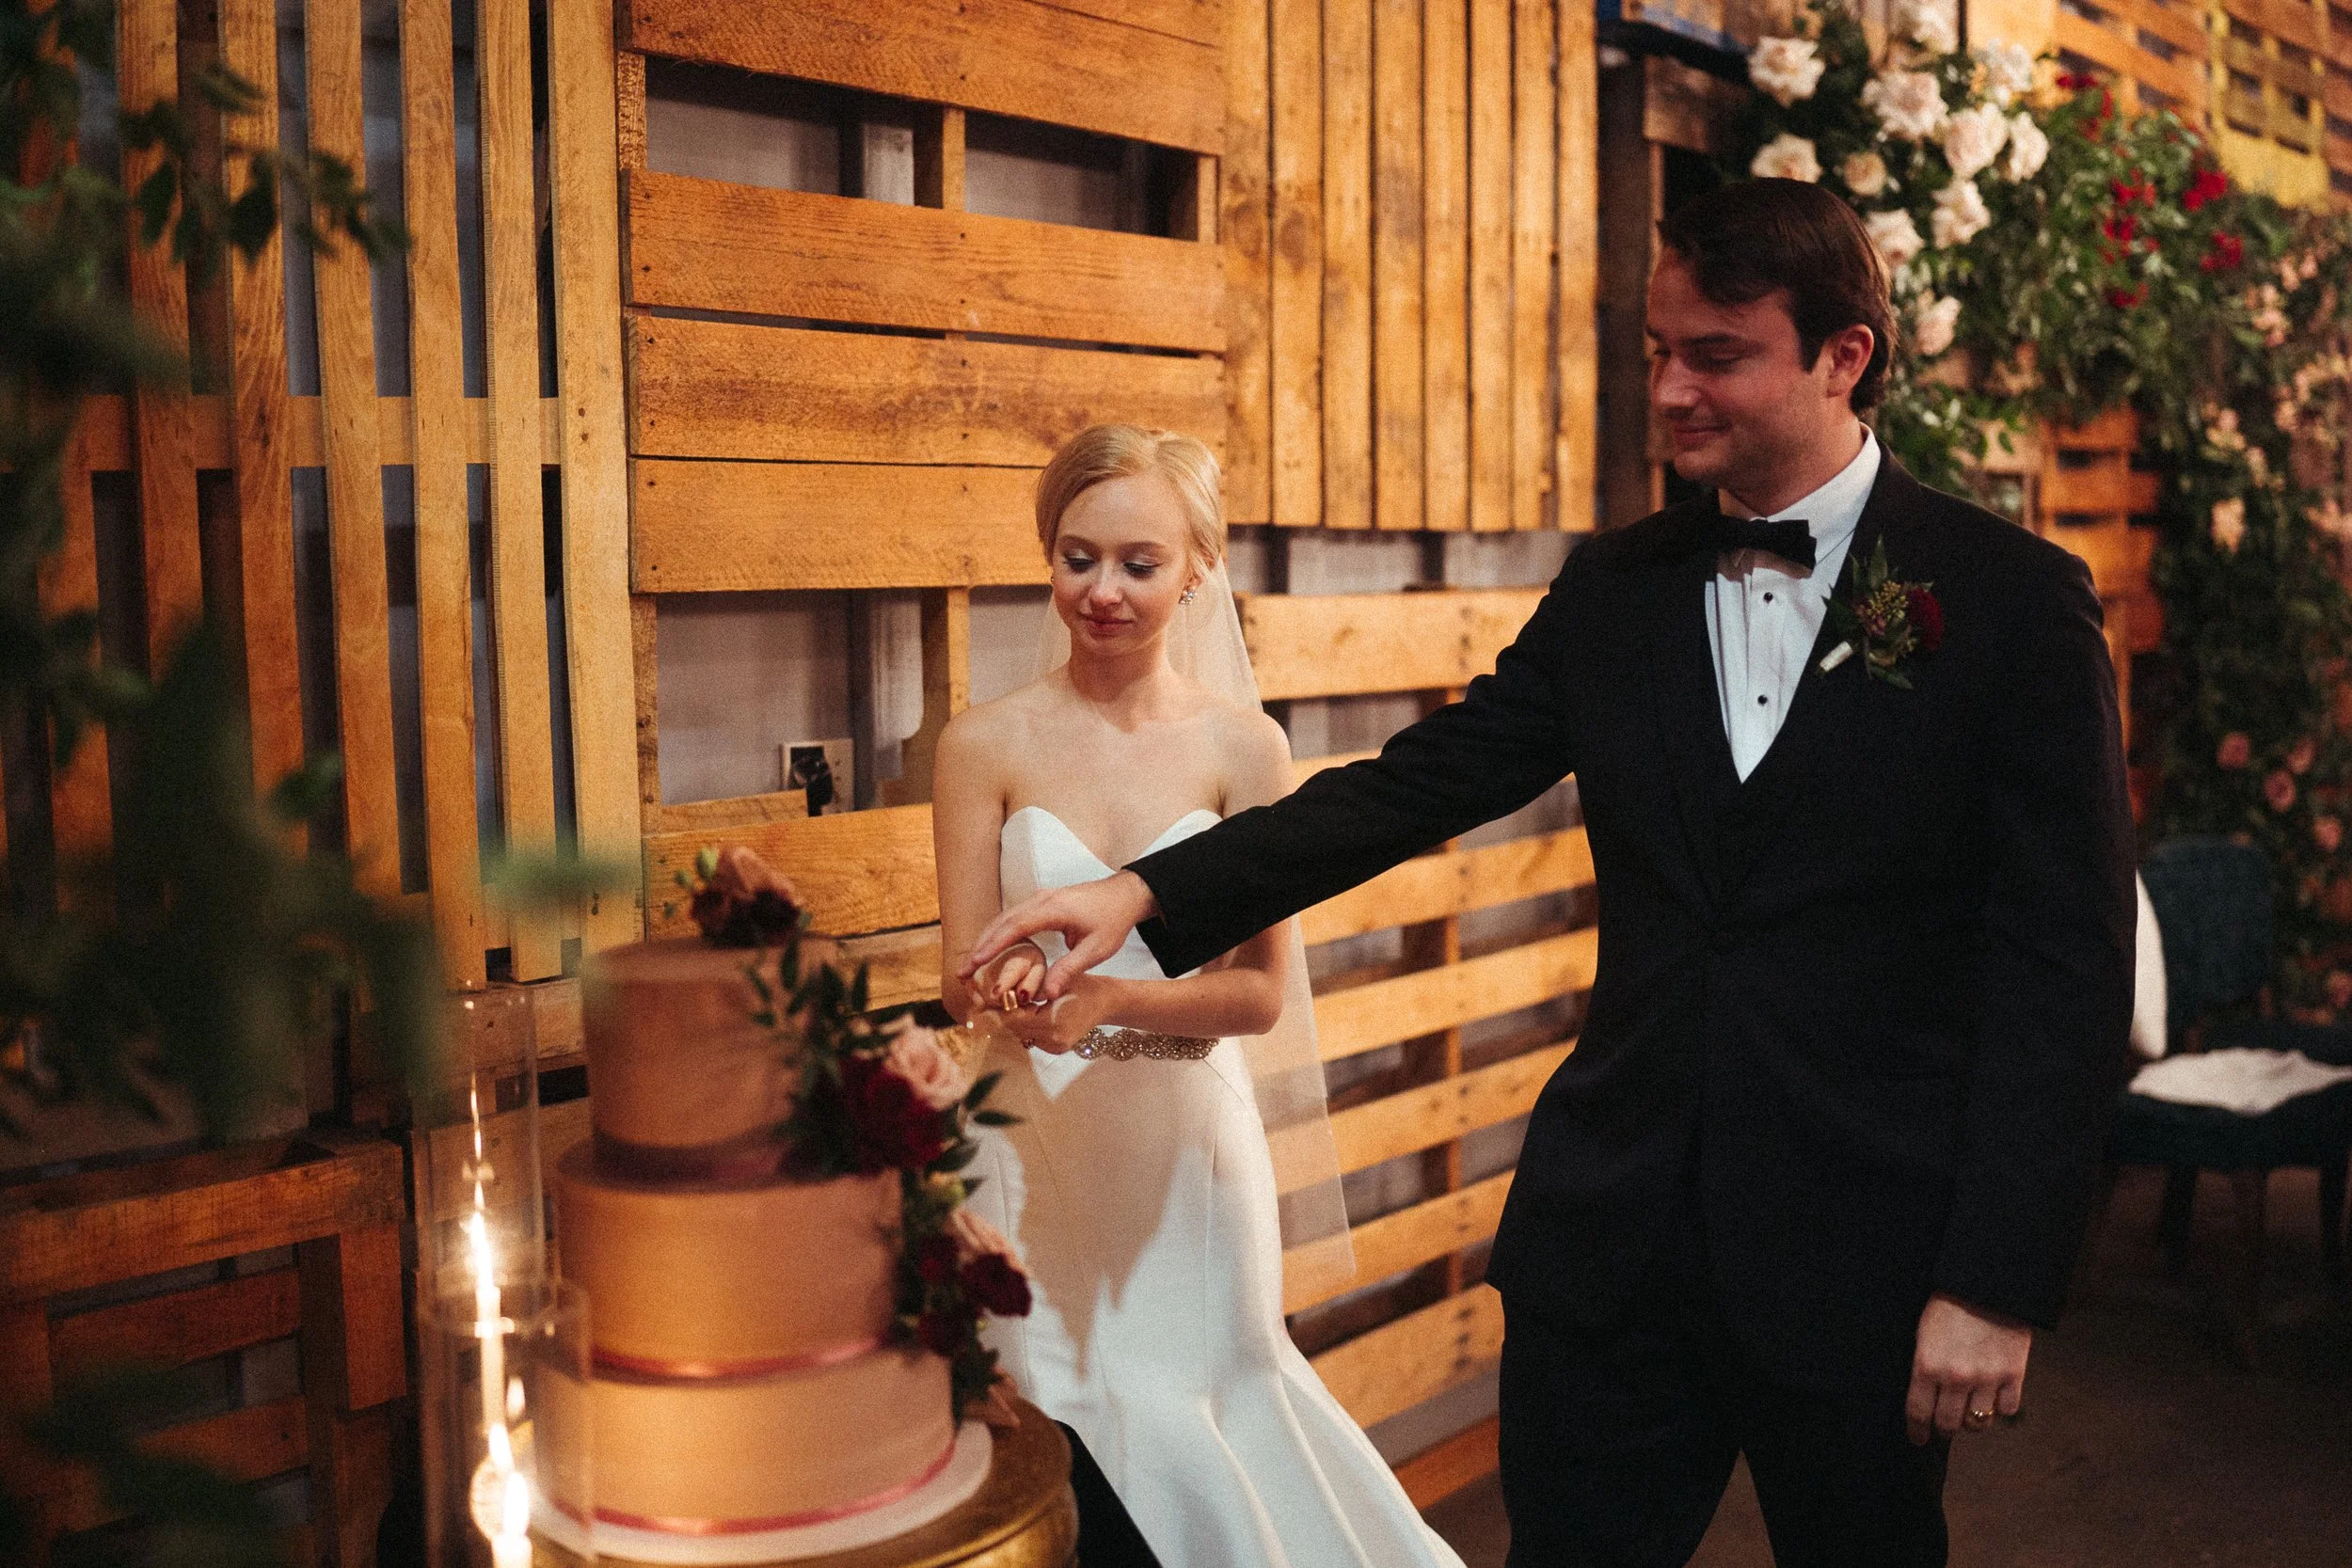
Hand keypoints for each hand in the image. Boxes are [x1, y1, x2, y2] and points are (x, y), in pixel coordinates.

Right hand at [960, 871, 1157, 1000]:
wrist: (1125, 895)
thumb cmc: (1113, 920)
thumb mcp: (1097, 949)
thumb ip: (1070, 969)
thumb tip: (1045, 994)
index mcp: (1053, 909)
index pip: (1015, 927)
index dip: (993, 945)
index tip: (974, 962)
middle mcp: (1041, 900)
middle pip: (1002, 921)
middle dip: (980, 945)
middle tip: (962, 970)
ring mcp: (1039, 899)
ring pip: (1004, 918)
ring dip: (986, 939)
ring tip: (969, 964)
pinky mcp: (1041, 903)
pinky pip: (1013, 917)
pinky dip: (997, 933)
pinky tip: (989, 950)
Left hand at [997, 975, 1117, 1053]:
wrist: (1106, 1002)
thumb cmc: (1082, 985)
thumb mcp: (1057, 979)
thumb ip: (1031, 988)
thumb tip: (1003, 994)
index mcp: (1053, 1021)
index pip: (1013, 1019)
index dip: (1000, 1009)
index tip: (990, 998)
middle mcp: (1053, 1039)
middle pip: (1015, 1029)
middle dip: (1006, 1014)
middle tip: (998, 999)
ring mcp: (1056, 1047)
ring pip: (1021, 1034)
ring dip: (1016, 1021)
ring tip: (1017, 1004)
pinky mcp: (1057, 1049)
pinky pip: (1032, 1038)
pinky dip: (1028, 1027)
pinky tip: (1032, 1013)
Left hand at [1905, 1293, 2030, 1444]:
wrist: (1988, 1284)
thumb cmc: (1949, 1305)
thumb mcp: (1924, 1334)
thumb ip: (1925, 1367)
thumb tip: (1924, 1395)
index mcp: (1927, 1365)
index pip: (1918, 1412)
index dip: (1917, 1431)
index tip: (1918, 1439)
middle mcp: (1956, 1378)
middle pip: (1949, 1424)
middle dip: (1944, 1429)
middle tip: (1944, 1426)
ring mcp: (1986, 1378)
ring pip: (1979, 1423)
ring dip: (1973, 1422)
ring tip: (1970, 1411)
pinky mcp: (2013, 1375)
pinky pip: (2007, 1410)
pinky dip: (2001, 1408)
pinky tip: (1995, 1397)